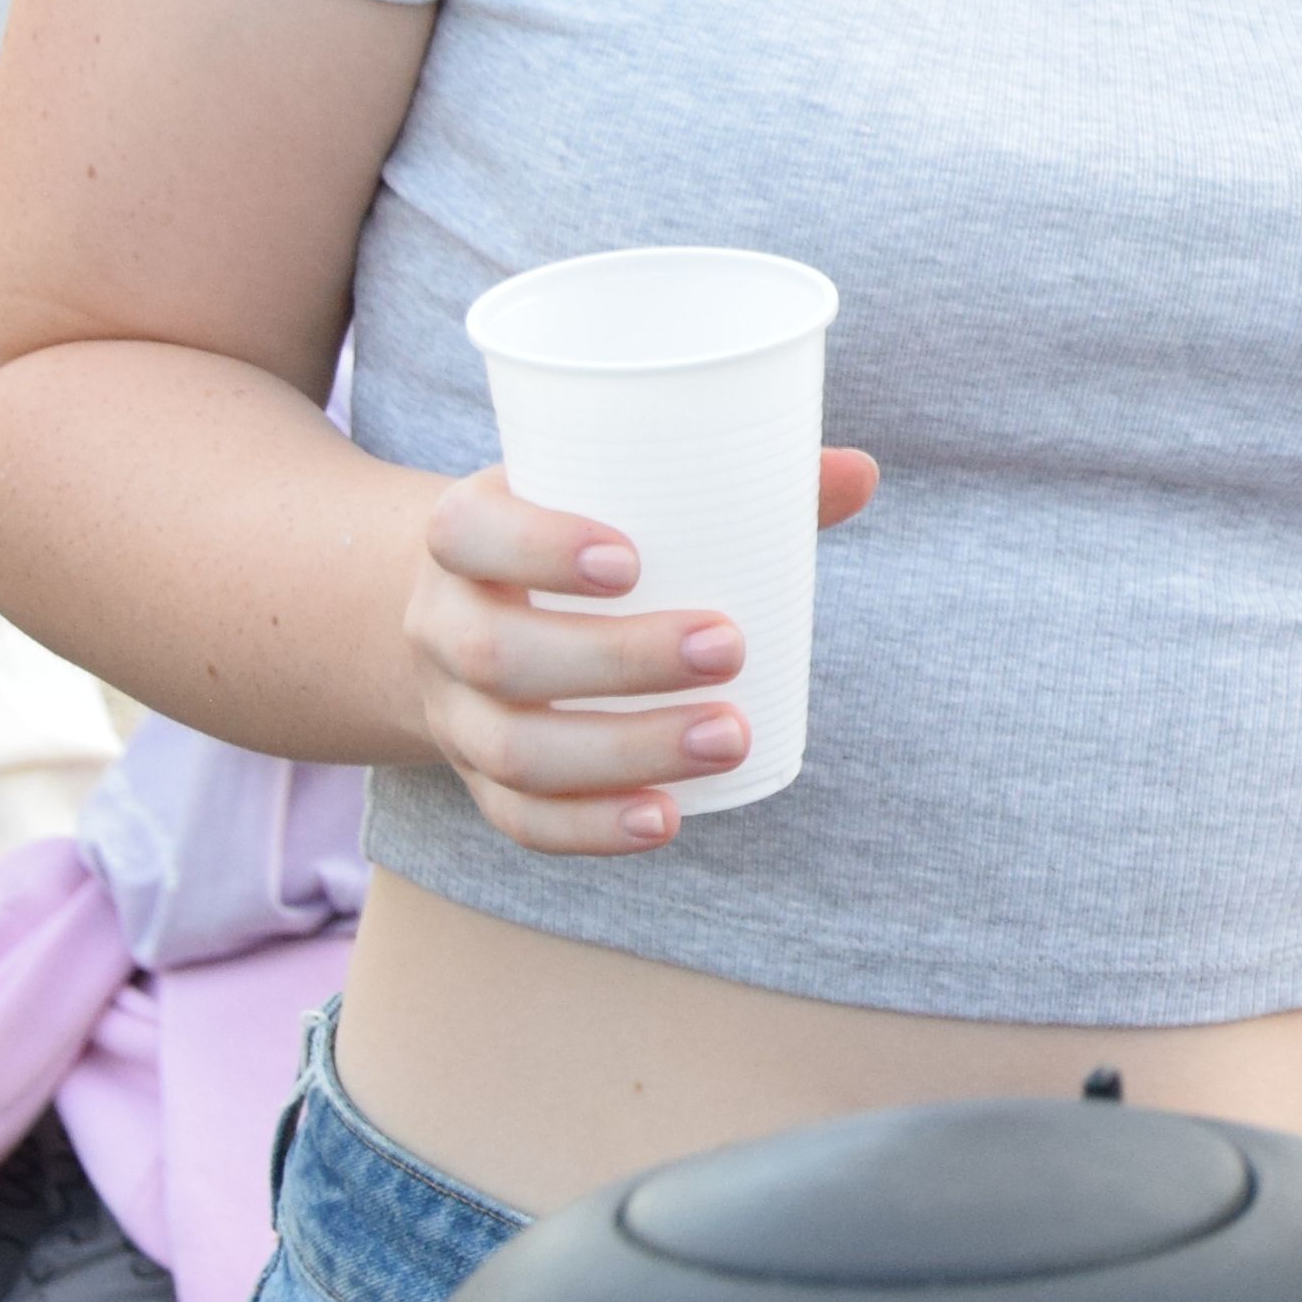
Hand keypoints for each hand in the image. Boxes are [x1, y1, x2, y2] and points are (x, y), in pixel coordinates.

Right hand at [402, 448, 880, 852]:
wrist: (471, 610)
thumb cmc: (572, 537)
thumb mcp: (612, 496)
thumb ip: (732, 483)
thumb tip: (860, 474)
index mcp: (463, 536)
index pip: (467, 534)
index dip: (536, 549)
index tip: (631, 560)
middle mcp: (441, 626)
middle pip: (499, 655)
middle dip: (618, 660)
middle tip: (729, 648)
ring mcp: (455, 713)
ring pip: (514, 749)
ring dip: (624, 750)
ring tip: (729, 736)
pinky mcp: (480, 780)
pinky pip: (520, 819)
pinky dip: (591, 827)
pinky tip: (666, 819)